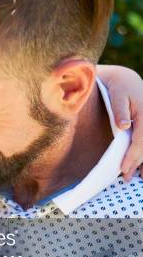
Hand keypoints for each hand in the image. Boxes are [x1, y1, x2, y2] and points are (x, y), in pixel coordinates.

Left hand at [99, 65, 142, 180]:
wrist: (125, 79)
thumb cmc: (118, 87)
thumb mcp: (116, 95)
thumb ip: (119, 111)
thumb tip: (123, 126)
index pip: (141, 140)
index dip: (133, 155)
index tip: (123, 168)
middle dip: (137, 163)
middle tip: (125, 177)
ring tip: (132, 176)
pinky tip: (140, 168)